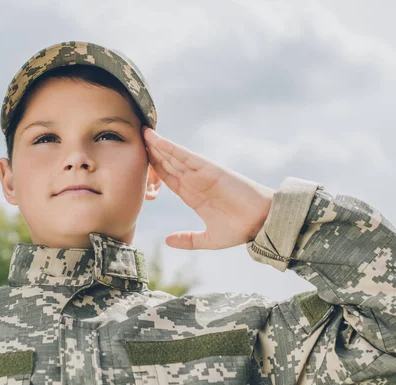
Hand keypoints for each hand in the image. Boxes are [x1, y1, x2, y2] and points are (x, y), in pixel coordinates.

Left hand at [143, 127, 274, 249]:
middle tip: (134, 140)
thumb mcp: (208, 239)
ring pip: (174, 156)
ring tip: (143, 133)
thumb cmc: (240, 229)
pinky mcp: (210, 169)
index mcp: (192, 195)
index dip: (153, 169)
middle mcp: (195, 181)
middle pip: (168, 163)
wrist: (261, 224)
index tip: (137, 161)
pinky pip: (187, 156)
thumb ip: (188, 239)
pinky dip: (172, 148)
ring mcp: (202, 174)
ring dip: (158, 145)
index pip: (168, 178)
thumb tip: (167, 241)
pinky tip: (158, 140)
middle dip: (152, 152)